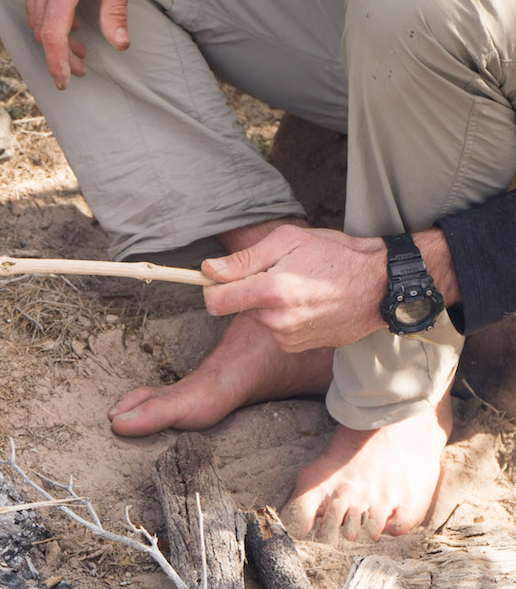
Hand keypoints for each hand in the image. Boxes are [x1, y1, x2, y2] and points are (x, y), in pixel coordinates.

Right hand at [25, 0, 135, 88]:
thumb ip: (115, 7)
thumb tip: (119, 43)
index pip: (53, 33)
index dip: (57, 63)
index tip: (64, 82)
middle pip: (43, 29)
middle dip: (59, 55)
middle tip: (80, 68)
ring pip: (35, 16)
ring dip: (53, 38)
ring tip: (77, 48)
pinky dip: (48, 18)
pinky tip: (69, 21)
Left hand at [201, 225, 388, 351]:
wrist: (380, 285)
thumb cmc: (336, 255)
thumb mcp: (289, 241)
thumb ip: (244, 259)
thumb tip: (209, 270)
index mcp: (272, 291)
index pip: (214, 302)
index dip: (211, 288)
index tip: (219, 277)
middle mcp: (277, 320)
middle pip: (235, 308)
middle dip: (246, 291)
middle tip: (278, 273)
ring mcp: (288, 337)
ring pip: (256, 318)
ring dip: (266, 304)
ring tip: (298, 286)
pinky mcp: (297, 347)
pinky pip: (273, 330)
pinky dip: (282, 317)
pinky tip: (307, 303)